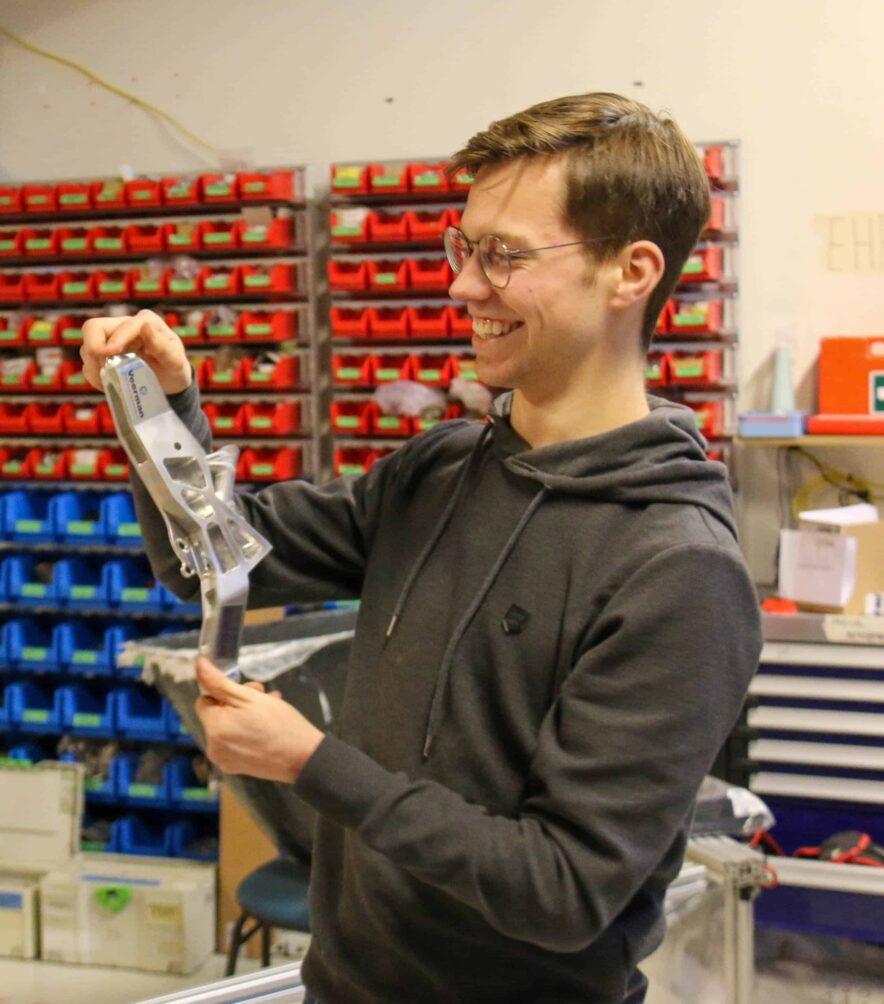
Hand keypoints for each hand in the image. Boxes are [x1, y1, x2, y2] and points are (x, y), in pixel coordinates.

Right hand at [80, 309, 191, 393]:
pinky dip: (94, 375)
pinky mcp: (102, 353)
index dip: (115, 339)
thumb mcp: (175, 361)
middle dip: (94, 348)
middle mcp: (124, 325)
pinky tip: (109, 384)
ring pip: (87, 346)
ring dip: (94, 366)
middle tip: (103, 369)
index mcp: (145, 321)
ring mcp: (110, 339)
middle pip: (93, 328)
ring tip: (112, 381)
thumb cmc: (174, 368)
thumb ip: (162, 346)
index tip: (110, 353)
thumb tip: (146, 327)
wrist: (169, 382)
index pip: (123, 326)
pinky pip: (88, 362)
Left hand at [195, 657, 324, 782]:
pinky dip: (247, 734)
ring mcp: (225, 760)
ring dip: (245, 716)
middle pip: (217, 715)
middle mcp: (213, 747)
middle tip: (263, 696)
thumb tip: (198, 665)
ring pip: (228, 728)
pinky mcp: (238, 768)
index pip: (205, 701)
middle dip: (238, 703)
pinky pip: (236, 744)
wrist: (304, 757)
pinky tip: (267, 729)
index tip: (248, 689)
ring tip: (270, 710)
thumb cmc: (279, 724)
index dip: (225, 691)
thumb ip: (219, 682)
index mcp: (213, 728)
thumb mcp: (249, 697)